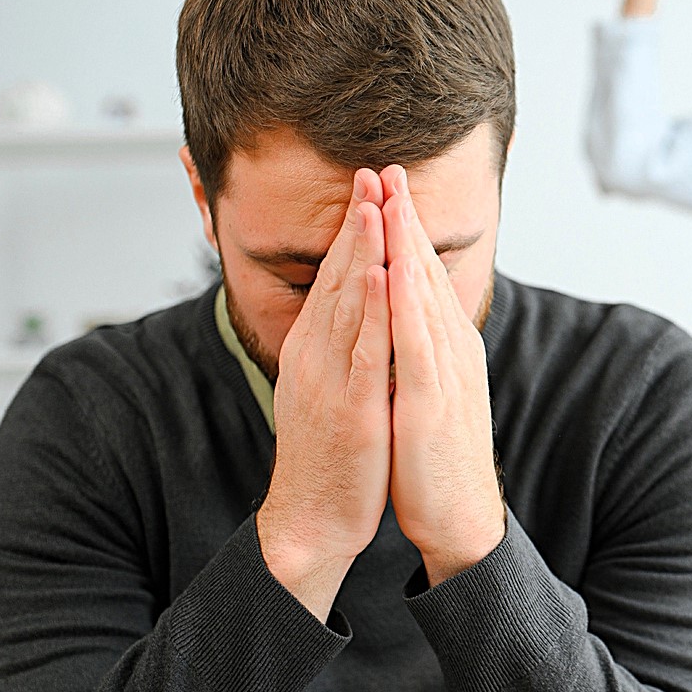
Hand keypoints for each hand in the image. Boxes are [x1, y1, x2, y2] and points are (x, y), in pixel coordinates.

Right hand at [257, 169, 393, 621]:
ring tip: (375, 203)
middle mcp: (315, 357)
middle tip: (370, 172)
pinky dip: (369, 308)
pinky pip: (362, 349)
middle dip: (356, 224)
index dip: (350, 232)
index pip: (333, 279)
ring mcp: (331, 380)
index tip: (367, 189)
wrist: (311, 518)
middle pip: (337, 278)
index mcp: (313, 351)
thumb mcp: (329, 390)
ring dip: (362, 250)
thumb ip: (340, 350)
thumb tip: (355, 315)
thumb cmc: (328, 458)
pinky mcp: (352, 408)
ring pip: (347, 303)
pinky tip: (379, 274)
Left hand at [382, 166, 506, 585]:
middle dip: (407, 219)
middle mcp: (451, 353)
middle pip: (426, 274)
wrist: (459, 518)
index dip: (407, 229)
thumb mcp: (427, 393)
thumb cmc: (436, 461)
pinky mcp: (429, 404)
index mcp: (446, 350)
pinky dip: (402, 303)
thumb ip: (418, 354)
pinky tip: (391, 270)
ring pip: (422, 298)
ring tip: (391, 200)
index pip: (424, 277)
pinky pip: (414, 344)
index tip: (389, 187)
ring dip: (405, 245)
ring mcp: (443, 376)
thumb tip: (401, 322)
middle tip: (390, 168)